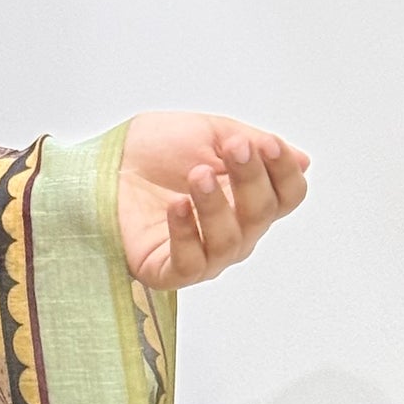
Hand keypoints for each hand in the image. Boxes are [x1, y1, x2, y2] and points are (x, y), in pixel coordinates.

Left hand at [116, 112, 309, 288]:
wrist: (102, 161)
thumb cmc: (154, 149)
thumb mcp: (210, 133)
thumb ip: (253, 145)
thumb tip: (301, 160)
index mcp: (248, 197)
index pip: (287, 196)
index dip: (283, 173)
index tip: (266, 146)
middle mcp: (233, 230)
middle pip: (262, 214)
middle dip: (250, 179)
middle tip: (232, 151)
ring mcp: (203, 253)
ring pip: (229, 241)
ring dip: (216, 205)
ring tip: (196, 176)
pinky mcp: (167, 270)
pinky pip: (190, 264)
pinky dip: (186, 235)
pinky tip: (176, 206)